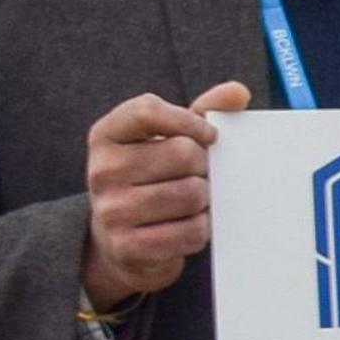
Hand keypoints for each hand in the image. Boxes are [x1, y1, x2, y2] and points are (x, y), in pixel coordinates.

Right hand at [80, 82, 248, 308]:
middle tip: (199, 175)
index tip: (209, 136)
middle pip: (182, 154)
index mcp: (105, 135)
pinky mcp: (127, 246)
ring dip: (205, 198)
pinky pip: (192, 231)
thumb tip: (238, 92)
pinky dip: (201, 228)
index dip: (190, 121)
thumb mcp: (167, 139)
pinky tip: (188, 224)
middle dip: (204, 166)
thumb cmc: (152, 178)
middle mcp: (101, 170)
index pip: (149, 111)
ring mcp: (111, 210)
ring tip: (193, 200)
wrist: (119, 241)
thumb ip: (201, 112)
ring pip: (192, 194)